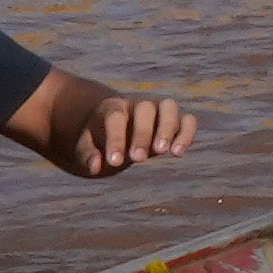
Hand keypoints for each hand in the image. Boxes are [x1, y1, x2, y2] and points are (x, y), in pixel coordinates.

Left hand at [35, 85, 202, 177]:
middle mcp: (137, 105)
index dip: (116, 139)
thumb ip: (87, 155)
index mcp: (111, 108)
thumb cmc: (95, 141)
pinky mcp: (174, 122)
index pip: (115, 117)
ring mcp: (158, 111)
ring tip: (163, 152)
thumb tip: (95, 167)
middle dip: (143, 134)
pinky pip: (187, 121)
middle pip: (145, 109)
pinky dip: (186, 134)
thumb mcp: (84, 148)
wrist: (110, 130)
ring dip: (168, 129)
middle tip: (137, 160)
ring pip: (169, 107)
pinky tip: (178, 153)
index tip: (114, 163)